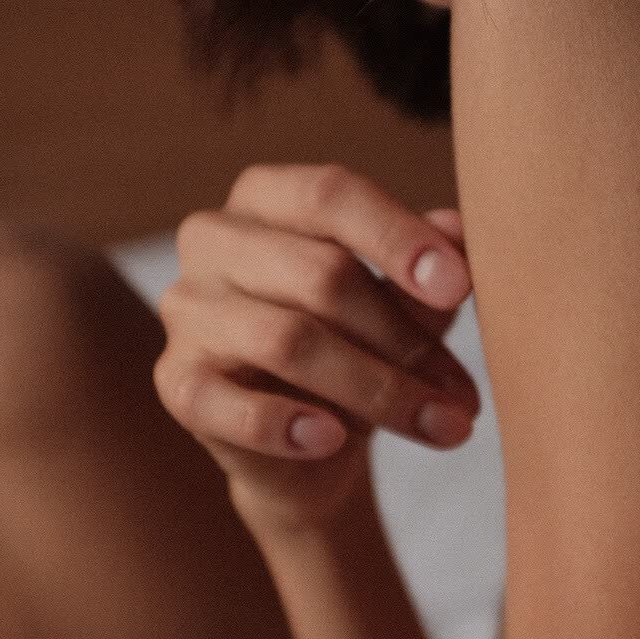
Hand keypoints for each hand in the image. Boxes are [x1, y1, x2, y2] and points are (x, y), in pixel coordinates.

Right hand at [154, 163, 480, 526]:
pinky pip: (225, 403)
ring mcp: (188, 309)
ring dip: (377, 390)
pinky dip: (284, 425)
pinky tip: (332, 440)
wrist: (315, 443)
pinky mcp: (176, 382)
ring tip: (440, 425)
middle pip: (321, 274)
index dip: (397, 238)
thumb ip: (429, 264)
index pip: (330, 196)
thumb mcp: (407, 301)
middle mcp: (214, 238)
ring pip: (288, 340)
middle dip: (405, 339)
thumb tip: (458, 230)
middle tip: (463, 393)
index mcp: (268, 196)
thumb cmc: (362, 344)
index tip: (460, 286)